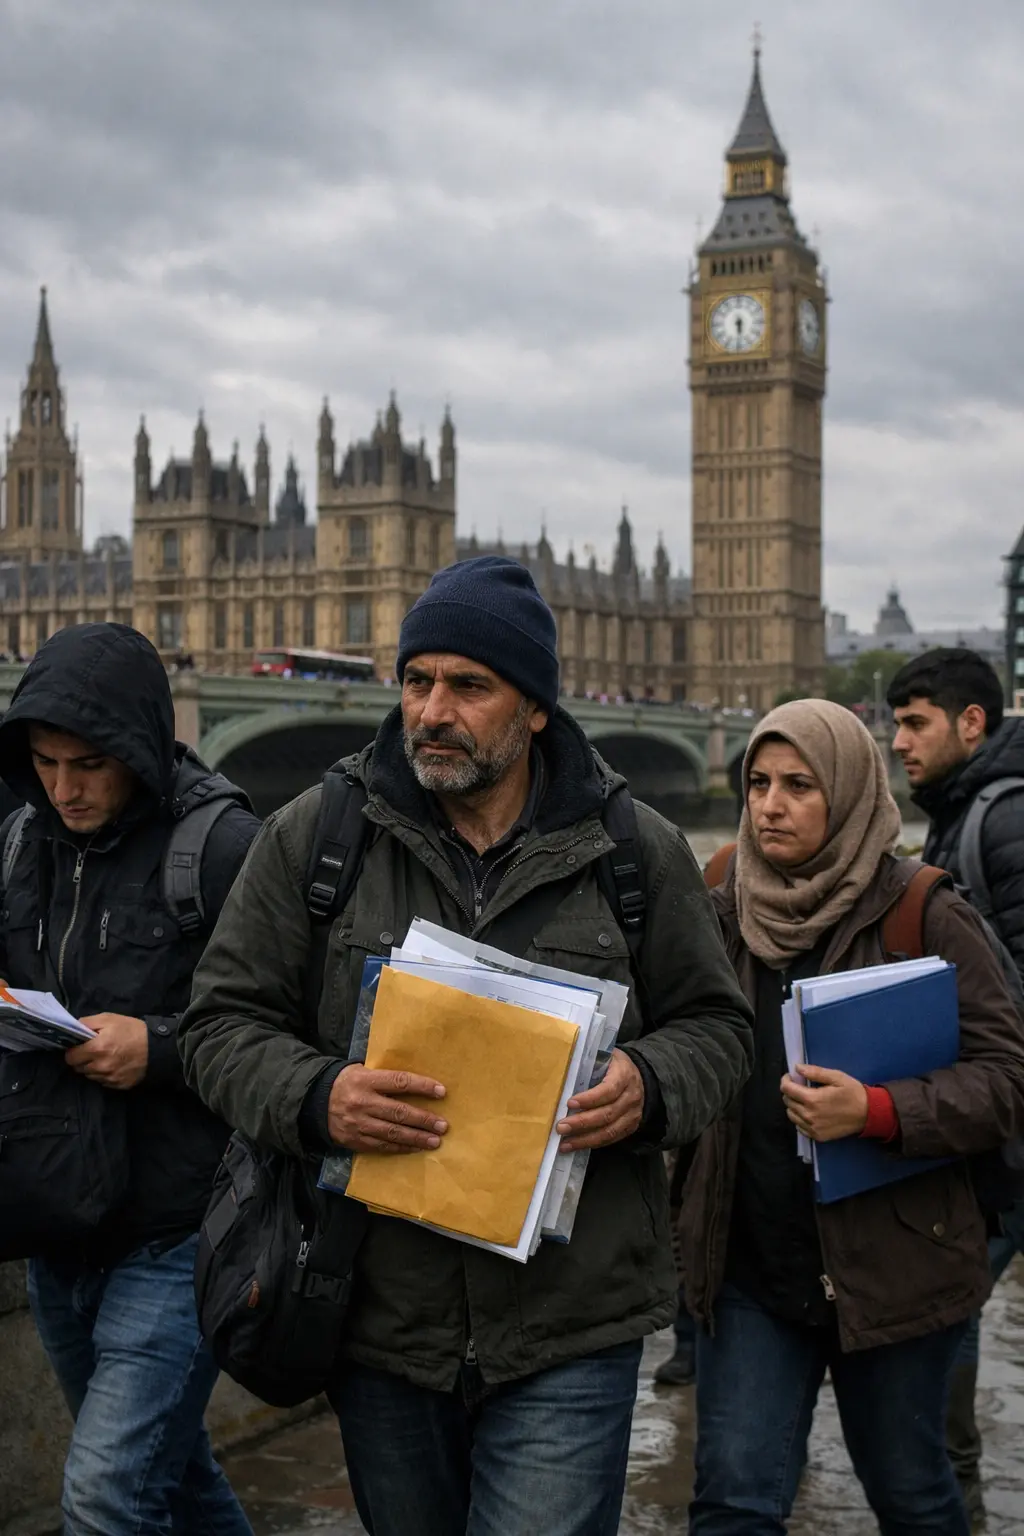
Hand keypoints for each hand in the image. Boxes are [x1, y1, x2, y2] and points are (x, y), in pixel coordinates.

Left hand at [67, 1013, 149, 1089]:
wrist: (157, 1047)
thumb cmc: (132, 1030)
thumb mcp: (109, 1018)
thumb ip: (87, 1022)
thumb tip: (72, 1029)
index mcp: (96, 1048)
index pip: (70, 1057)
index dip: (73, 1051)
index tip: (79, 1047)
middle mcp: (100, 1066)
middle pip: (78, 1068)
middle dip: (82, 1060)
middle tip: (94, 1051)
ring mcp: (109, 1078)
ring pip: (90, 1076)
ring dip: (93, 1068)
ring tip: (106, 1058)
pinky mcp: (118, 1085)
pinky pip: (103, 1082)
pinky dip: (105, 1075)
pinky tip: (115, 1065)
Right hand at [327, 1064, 447, 1153]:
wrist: (313, 1102)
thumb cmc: (345, 1082)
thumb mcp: (361, 1070)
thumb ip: (384, 1077)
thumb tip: (416, 1082)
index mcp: (366, 1080)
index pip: (400, 1082)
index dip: (422, 1087)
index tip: (442, 1092)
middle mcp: (363, 1102)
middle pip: (399, 1112)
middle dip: (423, 1120)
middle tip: (443, 1125)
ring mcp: (359, 1124)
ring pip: (392, 1133)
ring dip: (416, 1138)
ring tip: (435, 1141)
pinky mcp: (355, 1140)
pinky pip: (382, 1146)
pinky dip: (401, 1147)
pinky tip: (415, 1148)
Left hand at [556, 1048, 644, 1152]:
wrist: (640, 1077)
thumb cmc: (614, 1065)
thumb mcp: (605, 1056)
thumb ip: (589, 1063)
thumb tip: (561, 1070)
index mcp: (624, 1075)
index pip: (608, 1090)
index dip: (589, 1099)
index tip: (569, 1103)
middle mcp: (631, 1097)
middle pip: (607, 1114)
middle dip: (582, 1123)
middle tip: (561, 1127)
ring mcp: (633, 1114)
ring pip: (609, 1131)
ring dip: (585, 1139)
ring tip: (565, 1144)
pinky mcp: (631, 1127)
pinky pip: (612, 1138)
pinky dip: (594, 1143)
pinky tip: (577, 1145)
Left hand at [781, 1065, 868, 1142]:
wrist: (868, 1114)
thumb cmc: (853, 1093)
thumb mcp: (836, 1077)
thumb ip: (815, 1072)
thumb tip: (797, 1068)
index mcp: (812, 1099)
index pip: (787, 1089)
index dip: (786, 1080)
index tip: (791, 1077)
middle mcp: (809, 1115)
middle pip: (787, 1101)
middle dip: (790, 1091)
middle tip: (800, 1086)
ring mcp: (812, 1128)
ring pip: (791, 1115)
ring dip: (794, 1105)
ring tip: (804, 1099)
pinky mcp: (817, 1136)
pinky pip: (799, 1127)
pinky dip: (800, 1118)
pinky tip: (810, 1112)